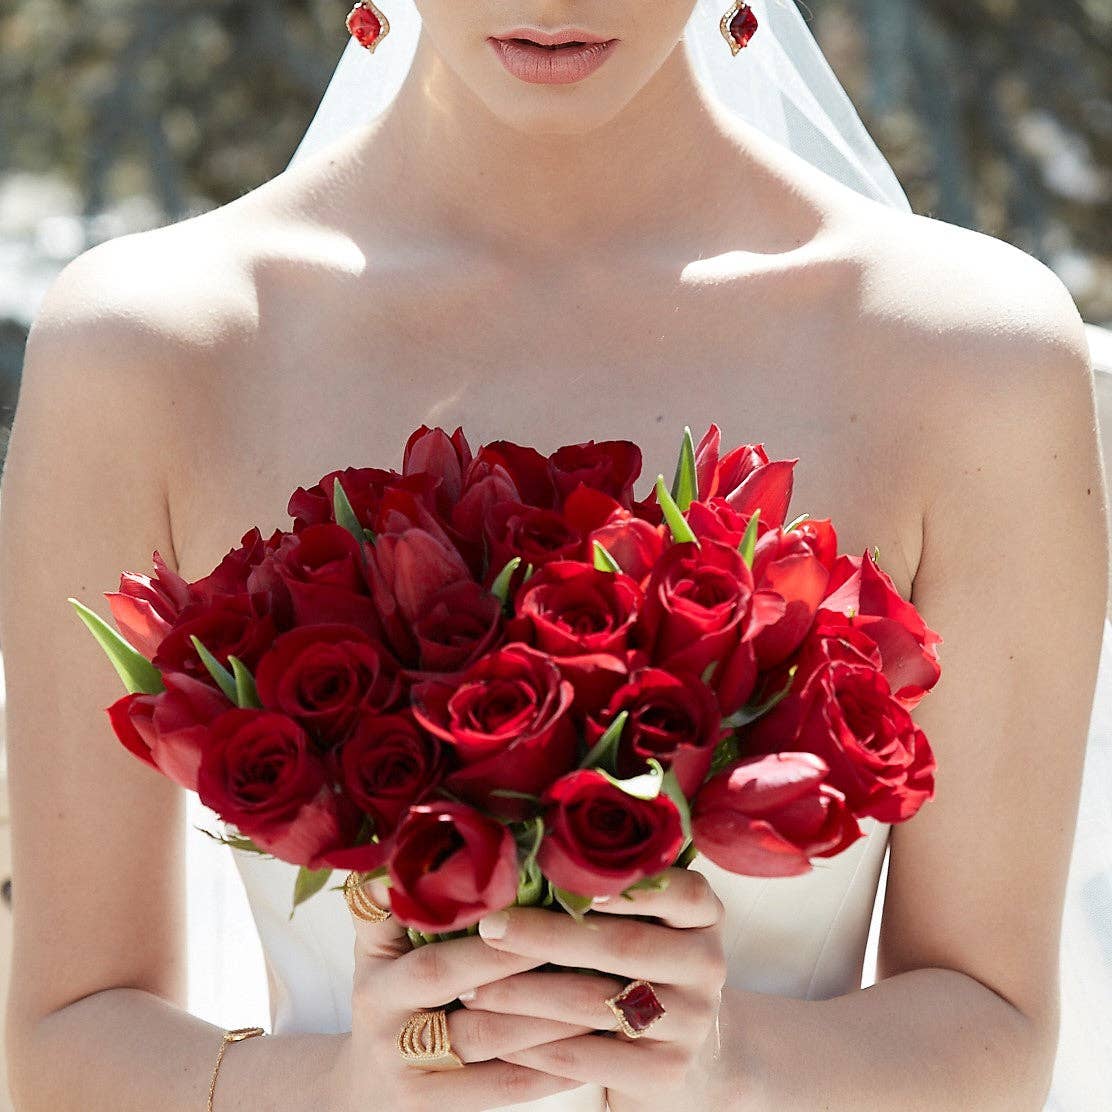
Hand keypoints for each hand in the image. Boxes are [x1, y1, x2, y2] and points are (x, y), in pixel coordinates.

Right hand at [335, 875, 590, 1111]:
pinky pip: (500, 1088)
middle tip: (592, 939)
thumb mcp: (378, 946)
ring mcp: (405, 1068)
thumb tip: (427, 822)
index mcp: (376, 967)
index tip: (545, 898)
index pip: (436, 945)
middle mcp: (383, 1016)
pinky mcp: (429, 1111)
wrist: (359, 1090)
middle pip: (461, 986)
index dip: (490, 927)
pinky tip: (596, 1046)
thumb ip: (398, 895)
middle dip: (528, 963)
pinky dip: (550, 1067)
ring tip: (608, 987)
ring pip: (490, 1039)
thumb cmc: (390, 993)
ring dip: (551, 1014)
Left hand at [461, 867, 728, 1106]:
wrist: (676, 1049)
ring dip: (526, 993)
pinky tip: (497, 1035)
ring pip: (597, 1002)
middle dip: (547, 935)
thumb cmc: (636, 961)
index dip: (628, 885)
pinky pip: (589, 1057)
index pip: (681, 890)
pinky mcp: (665, 1071)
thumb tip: (520, 849)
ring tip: (473, 986)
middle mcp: (707, 964)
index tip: (566, 874)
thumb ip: (604, 884)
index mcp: (703, 916)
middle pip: (624, 945)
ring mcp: (692, 1022)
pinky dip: (536, 1046)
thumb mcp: (640, 918)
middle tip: (489, 927)